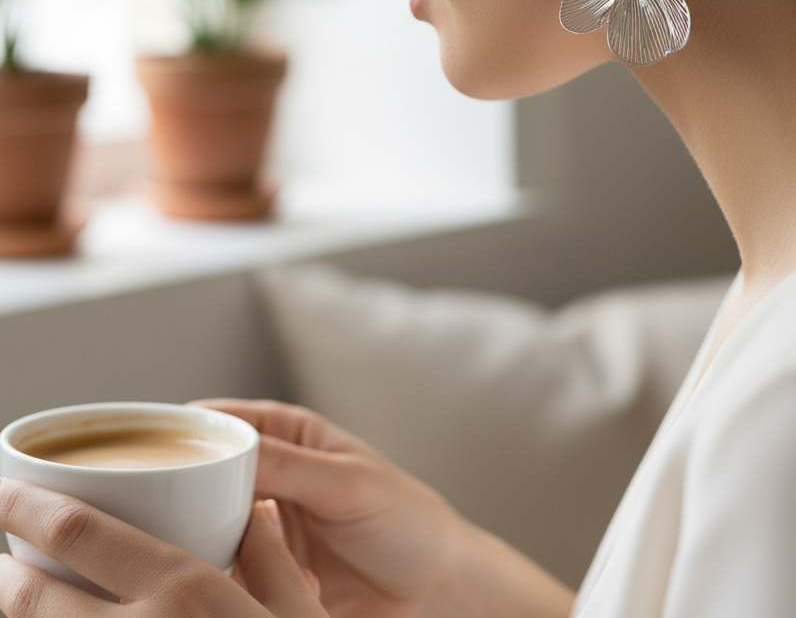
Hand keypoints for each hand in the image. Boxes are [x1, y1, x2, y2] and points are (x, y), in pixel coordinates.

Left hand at [0, 479, 325, 616]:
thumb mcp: (304, 616)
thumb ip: (273, 560)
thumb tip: (256, 515)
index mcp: (184, 593)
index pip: (77, 532)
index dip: (23, 505)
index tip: (3, 487)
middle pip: (30, 597)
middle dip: (0, 570)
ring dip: (15, 617)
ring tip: (16, 598)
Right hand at [198, 399, 464, 617]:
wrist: (433, 587)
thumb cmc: (404, 516)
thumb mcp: (346, 483)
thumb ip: (285, 465)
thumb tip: (222, 451)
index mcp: (280, 433)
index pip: (213, 421)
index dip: (176, 435)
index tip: (150, 458)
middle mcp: (261, 477)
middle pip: (197, 479)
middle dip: (184, 502)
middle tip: (184, 521)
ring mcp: (258, 529)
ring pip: (204, 531)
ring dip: (213, 549)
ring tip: (250, 558)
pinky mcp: (262, 575)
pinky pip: (228, 578)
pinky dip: (240, 585)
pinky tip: (279, 587)